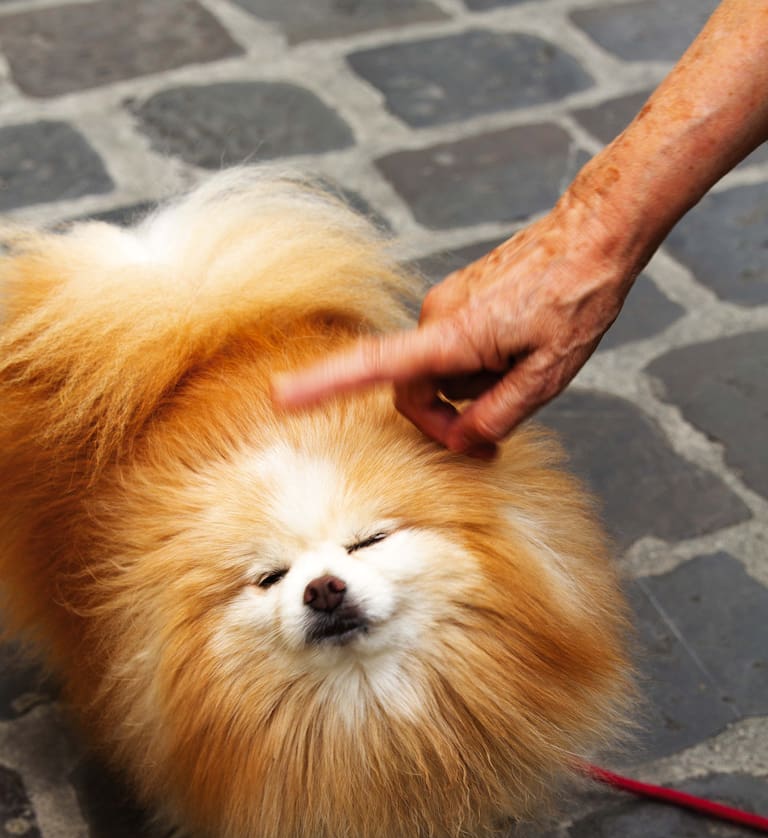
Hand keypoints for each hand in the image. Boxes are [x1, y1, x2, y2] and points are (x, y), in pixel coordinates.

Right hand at [275, 190, 637, 454]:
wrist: (594, 234)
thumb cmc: (576, 297)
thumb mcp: (549, 374)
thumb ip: (499, 413)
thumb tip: (462, 440)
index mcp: (453, 336)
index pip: (376, 367)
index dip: (325, 385)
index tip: (281, 396)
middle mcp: (437, 316)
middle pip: (416, 391)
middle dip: (446, 420)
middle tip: (492, 441)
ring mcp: (445, 305)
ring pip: (438, 373)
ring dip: (468, 391)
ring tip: (522, 373)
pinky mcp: (458, 300)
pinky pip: (451, 351)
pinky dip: (474, 368)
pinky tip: (517, 352)